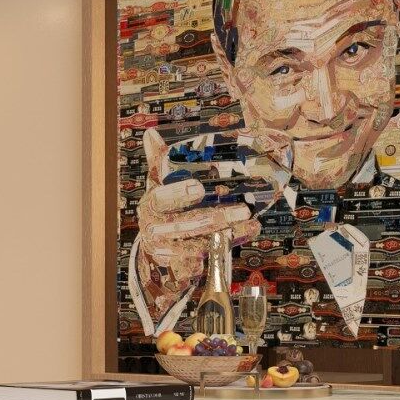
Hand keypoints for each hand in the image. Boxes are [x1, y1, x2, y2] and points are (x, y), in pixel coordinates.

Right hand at [134, 128, 258, 322]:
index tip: (199, 188)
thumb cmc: (164, 210)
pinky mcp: (180, 266)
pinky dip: (226, 247)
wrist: (158, 248)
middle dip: (216, 218)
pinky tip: (246, 233)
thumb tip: (151, 133)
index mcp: (149, 206)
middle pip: (185, 226)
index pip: (159, 200)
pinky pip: (206, 259)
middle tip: (243, 209)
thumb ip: (158, 161)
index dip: (178, 195)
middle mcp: (154, 230)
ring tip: (250, 221)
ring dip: (227, 233)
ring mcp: (168, 251)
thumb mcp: (159, 185)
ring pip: (199, 245)